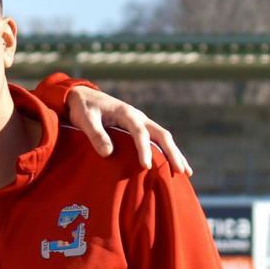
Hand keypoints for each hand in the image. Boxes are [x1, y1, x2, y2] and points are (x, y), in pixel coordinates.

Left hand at [65, 86, 191, 175]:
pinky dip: (168, 152)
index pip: (139, 132)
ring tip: (186, 172)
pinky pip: (157, 140)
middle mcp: (139, 116)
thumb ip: (96, 135)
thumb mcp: (85, 120)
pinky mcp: (140, 128)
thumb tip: (108, 154)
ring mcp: (141, 122)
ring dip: (175, 153)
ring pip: (163, 138)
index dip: (144, 149)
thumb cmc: (83, 109)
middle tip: (180, 171)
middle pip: (161, 134)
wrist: (83, 96)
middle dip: (172, 153)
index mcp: (126, 113)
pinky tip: (175, 164)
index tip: (147, 166)